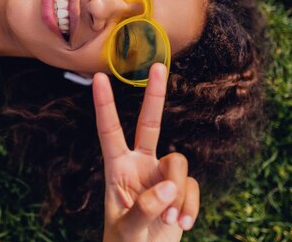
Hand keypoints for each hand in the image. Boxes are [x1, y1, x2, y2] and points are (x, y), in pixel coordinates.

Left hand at [93, 64, 199, 241]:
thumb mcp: (127, 228)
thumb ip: (145, 207)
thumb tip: (168, 185)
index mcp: (117, 168)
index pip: (109, 131)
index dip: (105, 105)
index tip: (99, 77)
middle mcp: (140, 165)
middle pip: (149, 124)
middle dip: (155, 95)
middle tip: (158, 66)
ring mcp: (161, 176)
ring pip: (179, 163)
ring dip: (178, 193)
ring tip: (170, 220)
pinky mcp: (181, 189)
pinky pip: (192, 186)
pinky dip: (190, 206)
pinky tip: (183, 225)